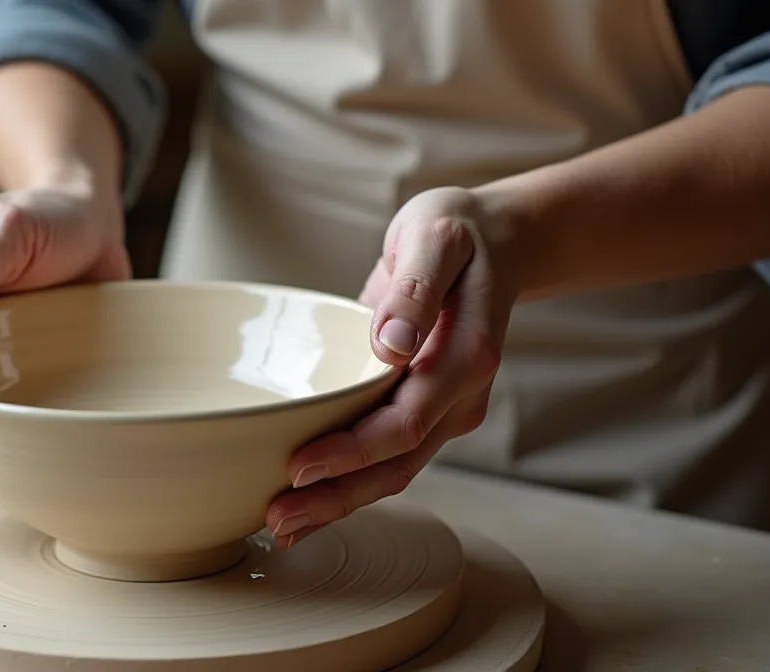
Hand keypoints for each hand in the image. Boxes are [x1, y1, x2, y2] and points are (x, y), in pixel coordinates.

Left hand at [265, 186, 522, 547]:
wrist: (493, 239)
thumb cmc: (458, 231)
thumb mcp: (435, 237)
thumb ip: (415, 287)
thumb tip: (391, 343)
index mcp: (466, 357)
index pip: (406, 422)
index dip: (352, 452)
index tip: (299, 466)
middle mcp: (461, 394)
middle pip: (398, 463)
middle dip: (336, 497)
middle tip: (276, 520)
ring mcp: (445, 406)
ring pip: (394, 470)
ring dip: (339, 501)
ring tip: (282, 525)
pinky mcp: (424, 406)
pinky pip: (388, 454)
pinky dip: (349, 480)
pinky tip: (308, 496)